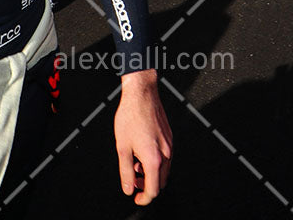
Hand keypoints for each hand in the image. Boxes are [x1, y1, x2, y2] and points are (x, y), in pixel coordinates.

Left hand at [114, 70, 171, 205]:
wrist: (141, 94)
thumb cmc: (131, 116)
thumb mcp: (122, 148)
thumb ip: (125, 172)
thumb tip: (128, 188)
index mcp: (154, 159)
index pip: (153, 190)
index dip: (143, 198)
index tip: (136, 198)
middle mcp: (166, 153)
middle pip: (160, 182)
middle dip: (147, 186)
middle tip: (133, 181)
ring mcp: (169, 145)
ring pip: (164, 170)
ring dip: (151, 173)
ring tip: (135, 164)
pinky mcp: (170, 137)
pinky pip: (166, 158)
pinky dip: (155, 162)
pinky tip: (142, 152)